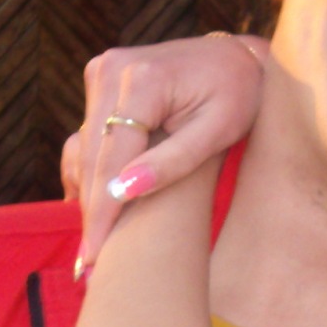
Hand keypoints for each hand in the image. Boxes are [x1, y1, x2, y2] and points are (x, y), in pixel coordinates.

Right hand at [65, 34, 269, 273]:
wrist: (238, 58)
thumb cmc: (239, 94)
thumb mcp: (218, 130)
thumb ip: (173, 161)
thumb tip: (125, 191)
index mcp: (141, 79)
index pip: (112, 157)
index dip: (103, 211)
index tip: (96, 256)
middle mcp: (112, 69)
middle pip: (95, 157)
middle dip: (93, 213)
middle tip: (90, 268)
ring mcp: (103, 73)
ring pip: (87, 150)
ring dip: (90, 197)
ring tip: (94, 250)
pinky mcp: (102, 82)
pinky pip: (89, 138)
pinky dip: (91, 174)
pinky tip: (95, 214)